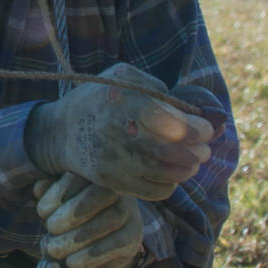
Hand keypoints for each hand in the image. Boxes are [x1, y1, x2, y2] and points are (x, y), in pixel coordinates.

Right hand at [24, 63, 216, 199]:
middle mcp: (118, 133)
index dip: (196, 129)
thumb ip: (158, 89)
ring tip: (193, 163)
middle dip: (197, 152)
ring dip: (187, 170)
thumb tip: (193, 112)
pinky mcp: (112, 182)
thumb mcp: (124, 76)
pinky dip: (169, 184)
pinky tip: (171, 175)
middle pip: (173, 152)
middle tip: (205, 150)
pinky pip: (153, 190)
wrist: (61, 131)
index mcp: (124, 102)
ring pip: (167, 174)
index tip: (206, 130)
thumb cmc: (100, 98)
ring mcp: (114, 161)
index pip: (172, 123)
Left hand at [34, 173, 143, 267]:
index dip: (61, 192)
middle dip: (72, 213)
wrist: (93, 242)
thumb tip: (40, 189)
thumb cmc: (68, 215)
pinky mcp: (132, 236)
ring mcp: (129, 212)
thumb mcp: (55, 202)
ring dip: (80, 236)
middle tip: (50, 230)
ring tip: (54, 249)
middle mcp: (117, 188)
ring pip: (111, 219)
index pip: (84, 174)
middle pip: (102, 193)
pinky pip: (118, 243)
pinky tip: (73, 263)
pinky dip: (93, 254)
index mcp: (95, 174)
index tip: (42, 211)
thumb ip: (48, 192)